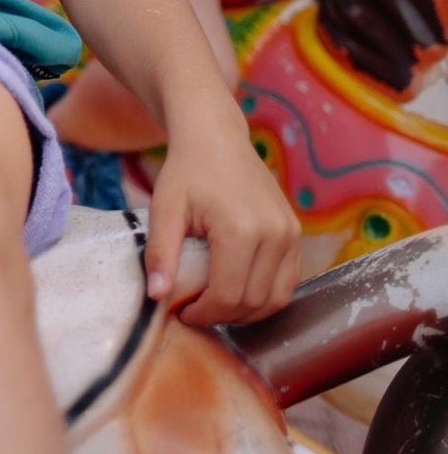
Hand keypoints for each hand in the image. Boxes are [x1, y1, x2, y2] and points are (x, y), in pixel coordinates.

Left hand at [143, 111, 300, 328]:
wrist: (217, 137)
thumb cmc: (187, 171)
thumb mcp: (164, 208)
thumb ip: (160, 253)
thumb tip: (156, 296)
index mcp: (240, 229)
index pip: (228, 296)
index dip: (203, 314)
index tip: (182, 312)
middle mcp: (274, 233)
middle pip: (253, 302)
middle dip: (222, 316)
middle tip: (196, 309)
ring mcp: (290, 233)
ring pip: (276, 298)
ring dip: (247, 312)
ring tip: (217, 303)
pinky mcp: (296, 233)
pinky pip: (289, 281)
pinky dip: (266, 295)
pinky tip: (239, 290)